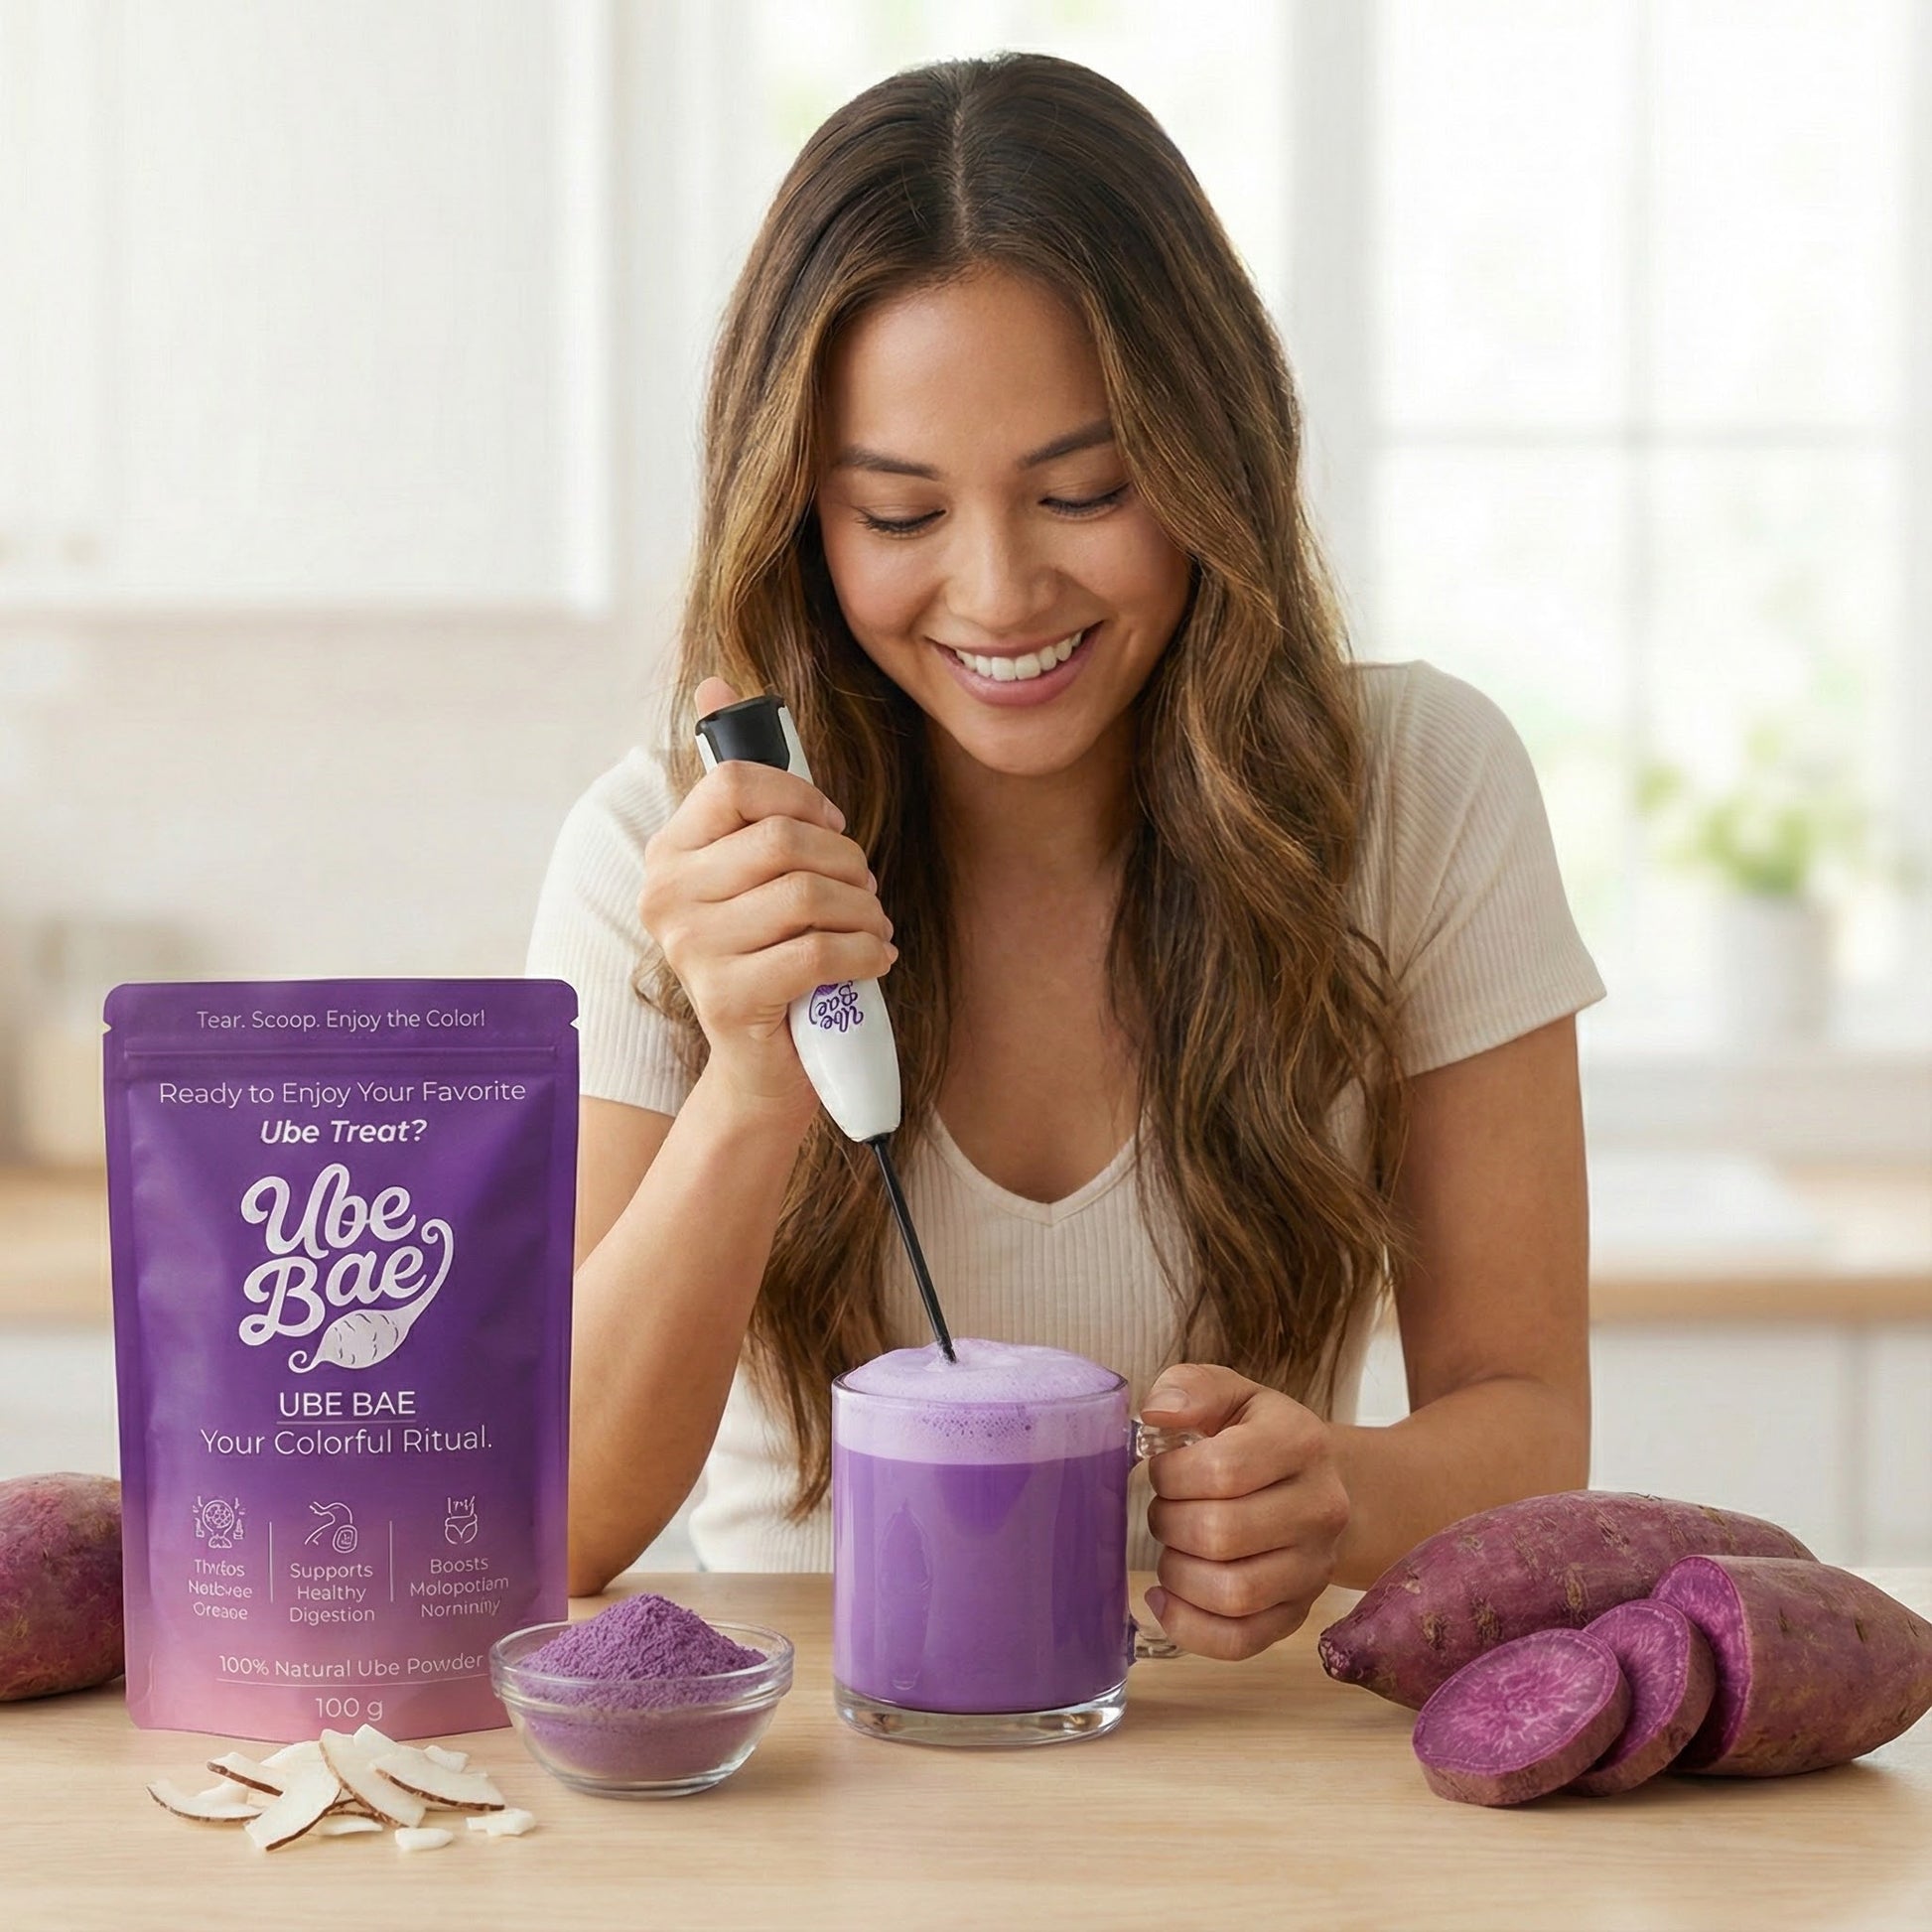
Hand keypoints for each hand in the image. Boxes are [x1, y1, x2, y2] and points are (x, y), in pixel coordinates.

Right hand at [638, 676, 896, 1119]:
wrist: (764, 1067)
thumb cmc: (770, 953)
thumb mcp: (756, 869)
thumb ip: (743, 785)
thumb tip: (718, 684)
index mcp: (668, 853)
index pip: (734, 783)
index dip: (801, 796)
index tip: (831, 826)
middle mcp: (666, 895)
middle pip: (783, 840)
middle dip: (847, 860)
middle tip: (865, 889)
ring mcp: (692, 949)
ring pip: (807, 894)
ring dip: (863, 910)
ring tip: (872, 926)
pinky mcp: (729, 998)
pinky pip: (819, 951)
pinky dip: (865, 952)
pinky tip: (874, 959)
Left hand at [1139, 1363, 1351, 1660]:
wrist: (1321, 1483)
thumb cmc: (1260, 1435)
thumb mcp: (1232, 1393)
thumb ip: (1191, 1387)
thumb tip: (1154, 1412)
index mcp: (1301, 1443)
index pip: (1223, 1469)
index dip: (1173, 1474)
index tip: (1163, 1469)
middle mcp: (1320, 1509)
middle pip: (1223, 1535)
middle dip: (1170, 1523)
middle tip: (1163, 1510)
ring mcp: (1314, 1569)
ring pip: (1233, 1594)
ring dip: (1178, 1575)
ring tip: (1172, 1549)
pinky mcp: (1297, 1613)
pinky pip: (1240, 1641)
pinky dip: (1189, 1627)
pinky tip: (1166, 1598)